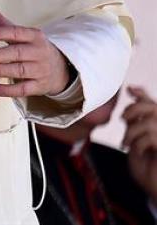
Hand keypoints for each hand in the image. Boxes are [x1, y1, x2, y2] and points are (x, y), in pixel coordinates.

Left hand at [0, 10, 71, 97]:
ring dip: (1, 71)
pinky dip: (9, 90)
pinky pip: (24, 89)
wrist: (60, 69)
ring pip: (20, 70)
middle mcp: (39, 52)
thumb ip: (5, 26)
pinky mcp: (40, 86)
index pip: (16, 33)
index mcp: (34, 37)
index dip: (0, 33)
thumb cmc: (33, 49)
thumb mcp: (23, 35)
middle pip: (18, 53)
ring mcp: (41, 70)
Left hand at [122, 85, 156, 201]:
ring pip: (149, 122)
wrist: (154, 189)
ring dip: (132, 133)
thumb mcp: (135, 139)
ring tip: (126, 144)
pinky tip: (137, 152)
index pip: (152, 103)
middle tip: (124, 120)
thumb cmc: (146, 165)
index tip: (129, 89)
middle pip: (152, 107)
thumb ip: (135, 120)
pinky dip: (139, 144)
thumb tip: (131, 93)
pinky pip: (152, 137)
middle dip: (134, 109)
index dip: (141, 94)